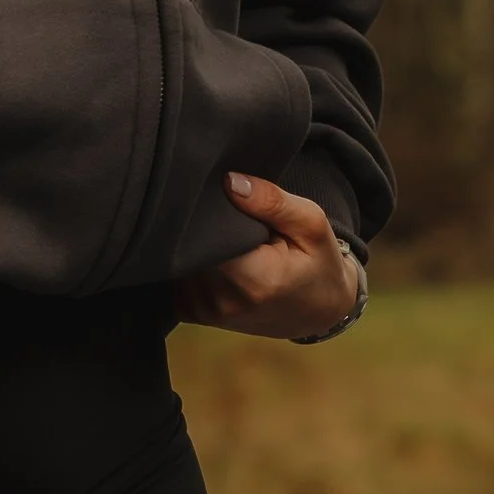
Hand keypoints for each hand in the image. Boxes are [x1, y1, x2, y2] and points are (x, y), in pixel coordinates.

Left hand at [174, 174, 361, 339]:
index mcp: (255, 280)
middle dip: (200, 222)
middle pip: (189, 245)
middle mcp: (222, 300)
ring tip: (223, 234)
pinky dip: (188, 259)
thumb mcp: (310, 223)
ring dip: (193, 241)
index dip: (208, 208)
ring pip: (179, 258)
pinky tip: (214, 253)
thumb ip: (272, 201)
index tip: (220, 194)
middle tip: (226, 211)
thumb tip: (228, 180)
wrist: (316, 312)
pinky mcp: (192, 312)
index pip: (208, 234)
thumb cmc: (317, 263)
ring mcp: (203, 310)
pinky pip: (175, 275)